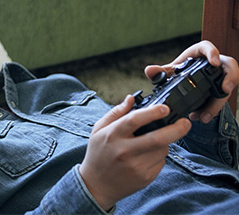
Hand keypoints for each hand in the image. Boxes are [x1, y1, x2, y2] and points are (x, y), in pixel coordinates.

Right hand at [79, 95, 191, 210]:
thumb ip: (115, 113)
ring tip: (149, 144)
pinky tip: (145, 158)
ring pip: (162, 150)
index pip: (134, 120)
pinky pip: (161, 162)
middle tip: (186, 123)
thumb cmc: (98, 154)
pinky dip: (158, 156)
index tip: (166, 108)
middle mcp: (125, 151)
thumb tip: (131, 98)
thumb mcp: (98, 130)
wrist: (97, 185)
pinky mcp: (145, 177)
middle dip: (176, 130)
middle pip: (158, 139)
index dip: (152, 113)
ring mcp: (136, 166)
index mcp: (112, 136)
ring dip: (163, 143)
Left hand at [144, 40, 238, 123]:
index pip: (209, 48)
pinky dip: (213, 109)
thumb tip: (150, 70)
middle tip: (225, 89)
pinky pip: (222, 98)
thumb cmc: (180, 71)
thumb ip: (160, 71)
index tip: (214, 63)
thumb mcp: (171, 71)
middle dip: (231, 77)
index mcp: (200, 54)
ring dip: (219, 102)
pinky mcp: (222, 89)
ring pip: (228, 86)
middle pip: (230, 66)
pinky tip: (202, 117)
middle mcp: (214, 64)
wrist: (185, 82)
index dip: (213, 53)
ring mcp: (221, 76)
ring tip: (206, 115)